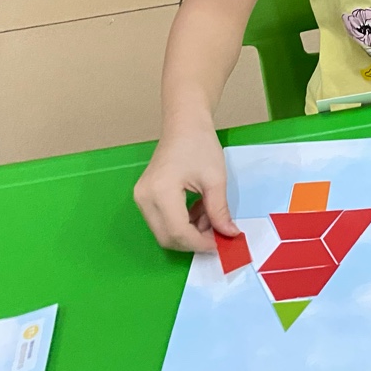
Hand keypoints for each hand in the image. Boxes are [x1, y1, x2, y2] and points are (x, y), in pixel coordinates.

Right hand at [133, 127, 237, 252]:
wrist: (184, 125)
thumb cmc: (200, 146)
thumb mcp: (215, 180)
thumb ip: (219, 211)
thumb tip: (229, 234)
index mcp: (161, 192)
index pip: (178, 232)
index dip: (200, 243)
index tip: (221, 244)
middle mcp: (145, 199)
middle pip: (167, 237)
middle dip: (194, 241)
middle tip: (218, 233)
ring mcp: (141, 198)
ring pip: (164, 232)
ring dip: (189, 232)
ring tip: (210, 215)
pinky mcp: (145, 197)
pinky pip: (162, 221)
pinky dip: (182, 223)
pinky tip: (198, 210)